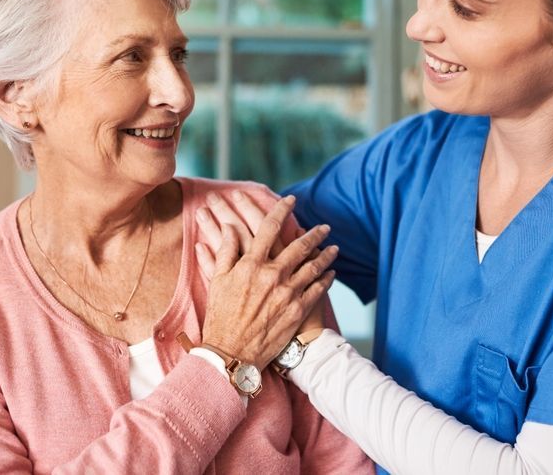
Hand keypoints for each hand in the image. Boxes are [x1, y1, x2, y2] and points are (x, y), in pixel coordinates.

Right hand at [199, 196, 336, 368]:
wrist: (232, 353)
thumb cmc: (221, 316)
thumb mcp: (217, 281)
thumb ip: (225, 251)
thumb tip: (229, 228)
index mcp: (251, 265)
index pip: (269, 228)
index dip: (281, 210)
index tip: (290, 199)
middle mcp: (272, 276)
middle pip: (299, 246)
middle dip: (315, 233)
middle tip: (325, 226)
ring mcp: (287, 293)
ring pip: (313, 266)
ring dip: (326, 254)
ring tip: (334, 247)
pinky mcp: (297, 310)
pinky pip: (317, 289)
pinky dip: (326, 278)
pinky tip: (332, 272)